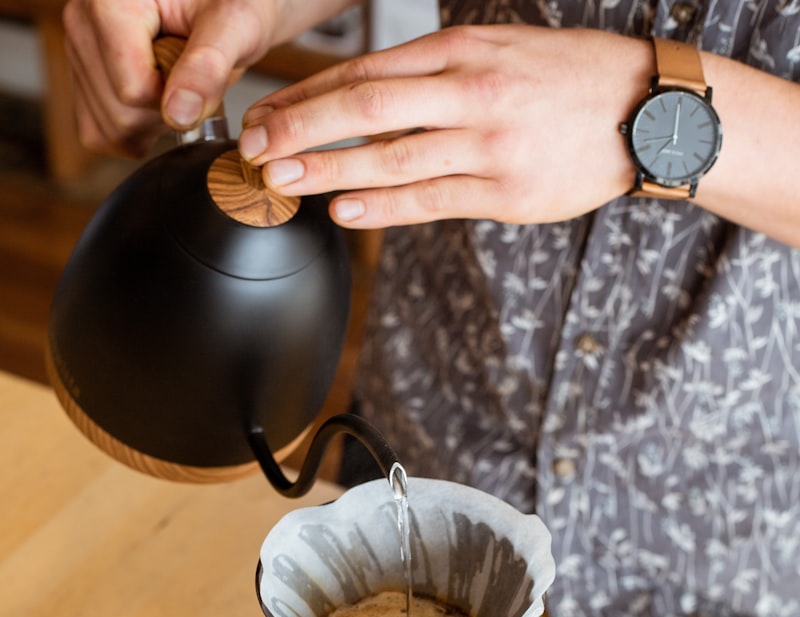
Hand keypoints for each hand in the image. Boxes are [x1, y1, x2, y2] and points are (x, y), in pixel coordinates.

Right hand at [62, 0, 281, 156]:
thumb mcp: (235, 23)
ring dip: (152, 126)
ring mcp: (78, 51)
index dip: (177, 98)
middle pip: (119, 115)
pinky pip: (98, 133)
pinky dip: (134, 134)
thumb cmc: (228, 1)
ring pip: (108, 130)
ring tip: (175, 82)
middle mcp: (82, 23)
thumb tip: (178, 115)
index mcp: (110, 2)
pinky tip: (159, 104)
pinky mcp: (82, 76)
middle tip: (189, 77)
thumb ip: (208, 66)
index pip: (133, 91)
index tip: (198, 72)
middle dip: (165, 114)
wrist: (218, 2)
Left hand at [239, 26, 653, 226]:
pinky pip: (431, 200)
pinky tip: (343, 210)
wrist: (645, 111)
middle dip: (299, 129)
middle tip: (251, 150)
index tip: (264, 114)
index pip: (367, 72)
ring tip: (281, 183)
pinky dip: (382, 205)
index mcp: (463, 49)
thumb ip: (438, 71)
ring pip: (391, 158)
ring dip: (327, 171)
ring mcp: (488, 145)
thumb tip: (370, 94)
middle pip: (365, 109)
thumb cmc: (567, 79)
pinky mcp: (505, 193)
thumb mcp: (500, 49)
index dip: (307, 95)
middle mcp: (470, 91)